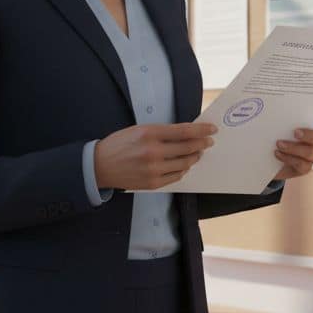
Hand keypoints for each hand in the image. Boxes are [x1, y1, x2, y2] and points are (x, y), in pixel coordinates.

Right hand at [93, 122, 216, 190]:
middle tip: (208, 142)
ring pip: (184, 163)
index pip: (183, 131)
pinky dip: (183, 169)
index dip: (201, 130)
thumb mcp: (139, 130)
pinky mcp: (153, 183)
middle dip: (202, 144)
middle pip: (188, 147)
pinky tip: (184, 164)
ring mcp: (153, 169)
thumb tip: (187, 133)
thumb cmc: (120, 144)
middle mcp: (153, 152)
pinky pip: (176, 176)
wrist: (100, 165)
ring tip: (197, 153)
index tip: (212, 129)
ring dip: (194, 157)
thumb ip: (162, 132)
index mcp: (149, 133)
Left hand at [273, 114, 312, 179]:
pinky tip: (277, 153)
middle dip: (309, 135)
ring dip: (294, 148)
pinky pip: (301, 164)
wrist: (268, 162)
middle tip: (295, 132)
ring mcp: (311, 155)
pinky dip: (288, 158)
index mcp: (310, 128)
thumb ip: (283, 123)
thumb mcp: (278, 129)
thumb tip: (276, 112)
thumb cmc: (276, 140)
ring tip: (279, 144)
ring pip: (310, 152)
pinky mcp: (304, 168)